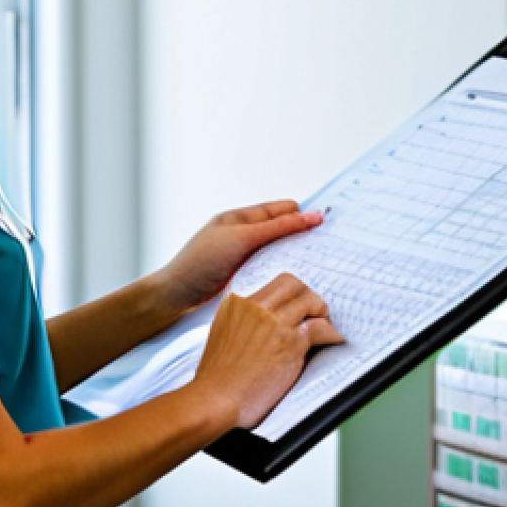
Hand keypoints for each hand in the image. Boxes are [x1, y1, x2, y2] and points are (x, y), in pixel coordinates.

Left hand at [148, 201, 322, 315]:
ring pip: (277, 251)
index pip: (279, 210)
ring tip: (321, 263)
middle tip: (331, 243)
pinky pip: (269, 268)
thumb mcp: (241, 239)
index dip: (301, 213)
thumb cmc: (200, 261)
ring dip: (294, 254)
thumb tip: (308, 214)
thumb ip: (274, 228)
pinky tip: (297, 280)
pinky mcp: (242, 277)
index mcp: (239, 218)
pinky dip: (284, 270)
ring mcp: (241, 257)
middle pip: (280, 230)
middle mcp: (241, 235)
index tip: (328, 219)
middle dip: (302, 233)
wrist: (175, 295)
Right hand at [190, 273, 344, 429]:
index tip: (299, 304)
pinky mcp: (291, 342)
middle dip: (309, 296)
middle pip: (294, 284)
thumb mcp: (222, 333)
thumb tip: (264, 321)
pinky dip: (331, 333)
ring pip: (310, 300)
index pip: (274, 284)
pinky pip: (321, 328)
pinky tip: (334, 339)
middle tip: (316, 311)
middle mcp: (256, 306)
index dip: (292, 294)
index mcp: (238, 302)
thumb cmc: (217, 375)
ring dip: (322, 313)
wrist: (215, 397)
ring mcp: (275, 322)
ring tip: (326, 326)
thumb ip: (242, 320)